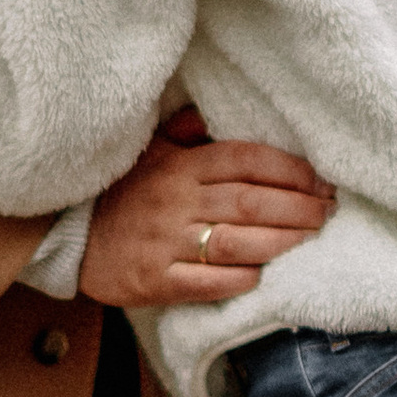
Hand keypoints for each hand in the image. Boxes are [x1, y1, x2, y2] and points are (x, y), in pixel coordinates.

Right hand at [80, 126, 334, 309]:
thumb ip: (188, 132)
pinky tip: (263, 275)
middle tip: (327, 213)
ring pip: (236, 242)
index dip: (290, 169)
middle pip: (250, 202)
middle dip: (298, 208)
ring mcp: (165, 243)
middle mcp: (176, 202)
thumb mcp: (151, 150)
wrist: (69, 236)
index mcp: (180, 167)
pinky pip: (206, 282)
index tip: (321, 180)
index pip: (245, 160)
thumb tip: (219, 114)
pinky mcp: (154, 281)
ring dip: (280, 242)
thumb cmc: (121, 192)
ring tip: (310, 241)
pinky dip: (240, 278)